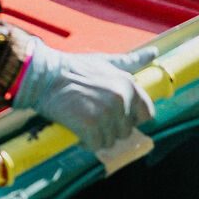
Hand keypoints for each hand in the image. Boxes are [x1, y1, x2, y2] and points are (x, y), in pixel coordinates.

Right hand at [11, 41, 157, 149]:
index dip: (130, 118)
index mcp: (129, 84)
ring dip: (97, 136)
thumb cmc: (74, 69)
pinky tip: (76, 129)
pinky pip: (95, 145)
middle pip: (126, 131)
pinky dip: (85, 142)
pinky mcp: (90, 125)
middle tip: (91, 115)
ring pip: (111, 140)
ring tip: (82, 120)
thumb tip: (154, 53)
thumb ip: (131, 61)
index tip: (114, 115)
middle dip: (111, 128)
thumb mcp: (106, 61)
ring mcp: (107, 113)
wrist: (44, 76)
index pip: (147, 115)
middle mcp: (121, 98)